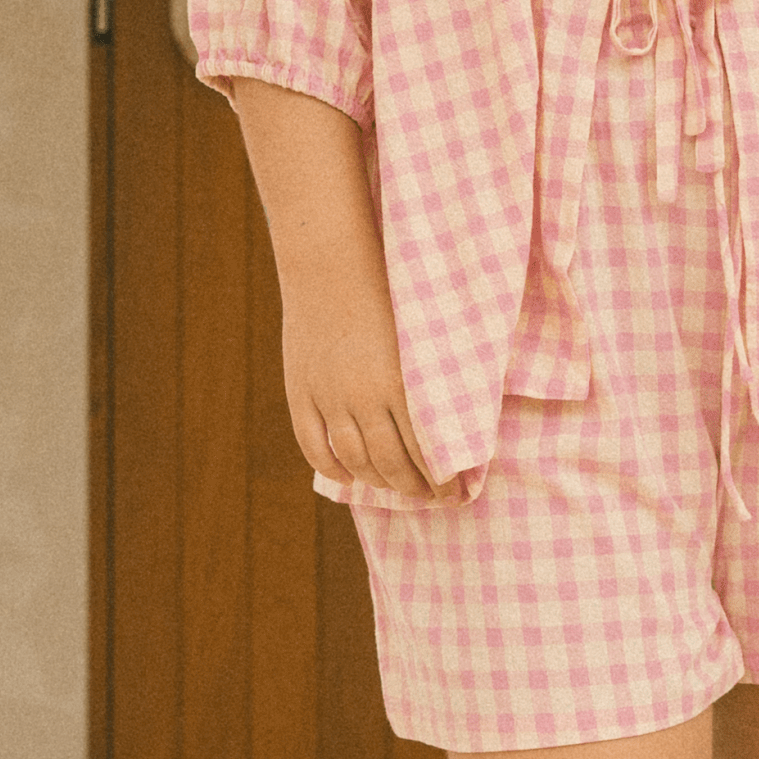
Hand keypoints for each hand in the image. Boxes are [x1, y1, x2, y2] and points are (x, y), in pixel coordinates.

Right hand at [280, 270, 461, 502]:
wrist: (330, 260)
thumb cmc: (387, 285)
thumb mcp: (420, 330)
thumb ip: (435, 374)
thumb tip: (459, 413)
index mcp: (400, 382)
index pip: (426, 450)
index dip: (442, 478)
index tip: (456, 492)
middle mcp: (363, 397)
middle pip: (391, 463)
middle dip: (415, 488)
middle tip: (431, 498)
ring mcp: (327, 397)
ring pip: (354, 460)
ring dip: (378, 482)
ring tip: (397, 489)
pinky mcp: (299, 392)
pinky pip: (314, 446)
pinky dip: (333, 468)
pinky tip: (350, 477)